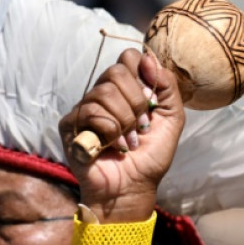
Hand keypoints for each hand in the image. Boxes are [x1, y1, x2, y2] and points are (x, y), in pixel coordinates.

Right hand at [59, 49, 184, 221]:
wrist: (135, 186)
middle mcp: (103, 94)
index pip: (129, 57)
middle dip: (137, 102)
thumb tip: (149, 58)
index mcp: (127, 89)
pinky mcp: (71, 124)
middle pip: (117, 71)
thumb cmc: (152, 155)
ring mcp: (85, 107)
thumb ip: (167, 86)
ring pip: (104, 92)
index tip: (152, 100)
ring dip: (125, 121)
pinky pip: (90, 112)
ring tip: (130, 141)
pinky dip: (110, 132)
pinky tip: (114, 146)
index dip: (143, 75)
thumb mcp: (173, 118)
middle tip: (142, 126)